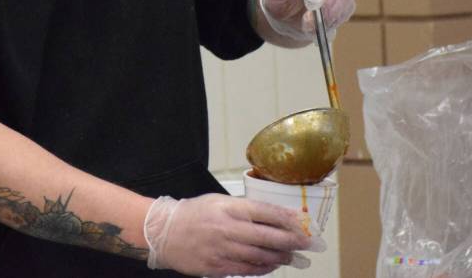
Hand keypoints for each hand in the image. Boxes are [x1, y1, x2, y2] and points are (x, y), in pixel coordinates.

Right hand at [144, 193, 315, 276]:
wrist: (162, 232)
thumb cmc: (193, 214)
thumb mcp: (218, 201)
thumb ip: (243, 209)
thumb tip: (274, 216)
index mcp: (228, 208)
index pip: (265, 212)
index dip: (288, 219)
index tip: (303, 223)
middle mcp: (227, 229)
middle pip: (268, 237)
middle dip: (292, 241)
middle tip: (308, 244)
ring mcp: (222, 250)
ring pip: (260, 257)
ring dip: (280, 257)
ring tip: (293, 257)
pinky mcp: (216, 267)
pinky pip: (246, 270)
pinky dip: (262, 268)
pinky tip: (271, 265)